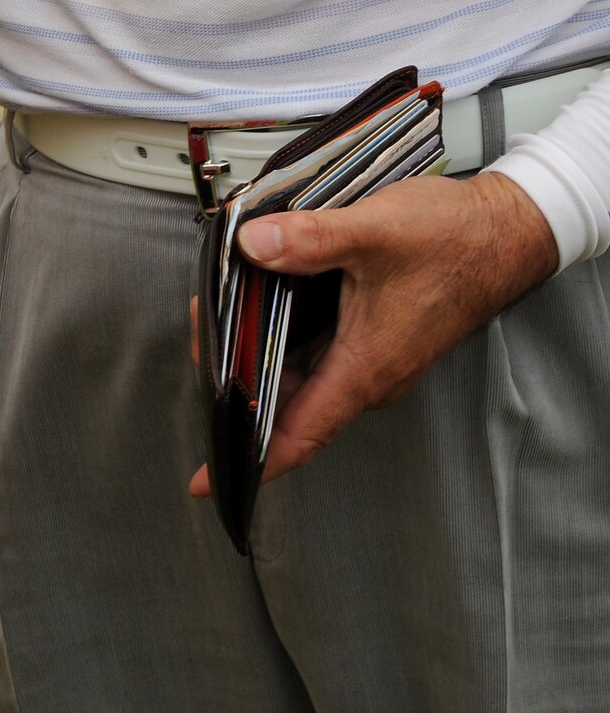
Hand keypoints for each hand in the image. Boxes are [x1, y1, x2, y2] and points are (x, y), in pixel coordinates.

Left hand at [189, 171, 557, 496]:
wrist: (507, 231)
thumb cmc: (455, 239)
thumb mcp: (375, 231)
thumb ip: (310, 239)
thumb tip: (254, 245)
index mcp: (366, 367)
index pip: (299, 434)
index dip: (252, 459)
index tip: (210, 481)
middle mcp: (369, 373)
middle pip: (286, 403)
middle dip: (236, 384)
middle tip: (205, 340)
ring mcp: (373, 357)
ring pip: (298, 375)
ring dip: (258, 357)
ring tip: (221, 319)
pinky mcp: (375, 337)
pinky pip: (316, 353)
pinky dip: (283, 338)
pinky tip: (259, 308)